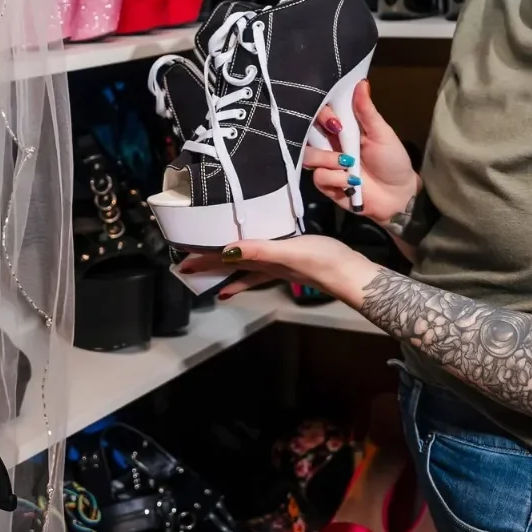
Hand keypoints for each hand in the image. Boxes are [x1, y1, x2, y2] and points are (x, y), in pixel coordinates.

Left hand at [175, 233, 379, 305]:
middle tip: (189, 271)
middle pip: (233, 266)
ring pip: (248, 268)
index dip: (204, 261)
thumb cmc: (321, 260)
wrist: (350, 272)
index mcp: (262, 262)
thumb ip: (259, 251)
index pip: (226, 260)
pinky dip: (258, 262)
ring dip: (232, 270)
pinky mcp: (294, 260)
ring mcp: (281, 266)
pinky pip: (267, 263)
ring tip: (219, 280)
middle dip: (211, 267)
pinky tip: (263, 259)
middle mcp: (268, 266)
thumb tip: (227, 251)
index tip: (181, 265)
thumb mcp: (288, 252)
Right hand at [300, 82, 419, 227]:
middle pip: (307, 130)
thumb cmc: (392, 160)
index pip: (321, 111)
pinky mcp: (326, 184)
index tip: (335, 116)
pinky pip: (319, 176)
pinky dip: (336, 178)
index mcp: (343, 127)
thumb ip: (367, 111)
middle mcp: (330, 143)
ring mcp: (326, 163)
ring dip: (328, 158)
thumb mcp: (382, 133)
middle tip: (338, 132)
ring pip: (308, 155)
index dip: (323, 110)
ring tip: (348, 163)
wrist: (397, 196)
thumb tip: (361, 83)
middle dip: (320, 129)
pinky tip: (351, 181)